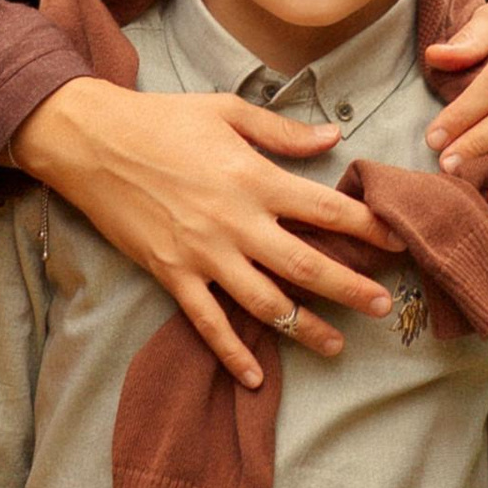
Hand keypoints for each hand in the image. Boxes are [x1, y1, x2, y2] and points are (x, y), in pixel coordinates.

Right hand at [9, 78, 399, 390]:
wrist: (91, 141)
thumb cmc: (160, 118)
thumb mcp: (226, 110)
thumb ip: (282, 131)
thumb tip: (333, 138)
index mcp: (253, 177)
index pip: (324, 207)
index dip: (366, 226)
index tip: (396, 242)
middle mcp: (235, 221)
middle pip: (306, 264)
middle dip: (350, 288)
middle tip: (384, 307)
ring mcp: (203, 254)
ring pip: (265, 303)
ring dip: (305, 328)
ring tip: (338, 346)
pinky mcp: (172, 275)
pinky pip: (208, 323)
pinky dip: (232, 353)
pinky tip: (254, 378)